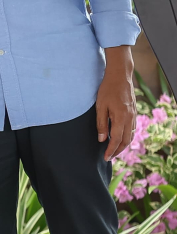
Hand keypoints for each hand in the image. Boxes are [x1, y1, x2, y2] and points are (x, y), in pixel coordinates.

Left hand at [97, 45, 136, 159]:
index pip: (116, 140)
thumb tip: (102, 139)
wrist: (120, 76)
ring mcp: (133, 116)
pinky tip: (120, 137)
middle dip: (117, 151)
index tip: (106, 157)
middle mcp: (130, 119)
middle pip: (126, 141)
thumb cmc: (107, 89)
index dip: (111, 150)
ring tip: (114, 149)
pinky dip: (126, 136)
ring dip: (123, 144)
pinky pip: (132, 129)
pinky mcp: (134, 112)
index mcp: (121, 118)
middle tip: (109, 157)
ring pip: (130, 136)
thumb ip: (101, 123)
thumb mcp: (100, 106)